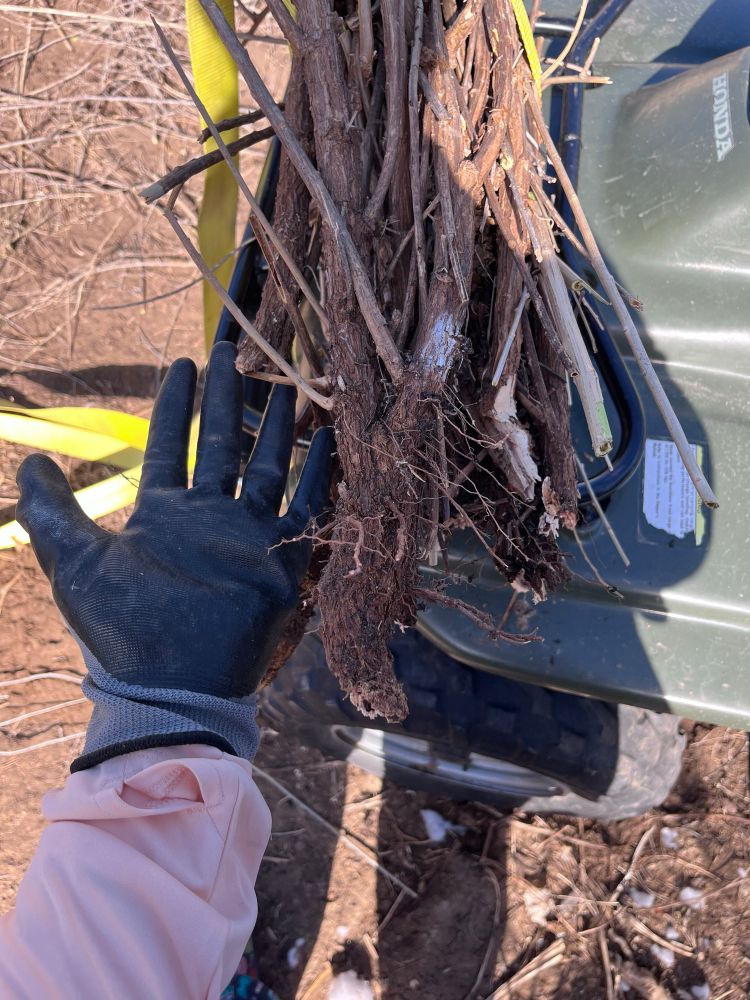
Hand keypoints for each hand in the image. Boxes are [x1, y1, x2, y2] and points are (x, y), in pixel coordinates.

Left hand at [17, 341, 333, 699]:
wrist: (172, 684)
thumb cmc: (121, 627)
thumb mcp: (74, 561)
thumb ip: (52, 509)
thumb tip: (30, 458)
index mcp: (163, 513)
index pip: (172, 443)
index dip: (175, 404)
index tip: (181, 364)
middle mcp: (208, 516)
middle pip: (222, 443)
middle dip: (226, 398)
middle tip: (233, 353)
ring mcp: (247, 535)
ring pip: (267, 465)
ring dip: (276, 425)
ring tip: (286, 383)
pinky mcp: (281, 559)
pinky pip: (306, 506)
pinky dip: (320, 474)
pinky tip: (330, 439)